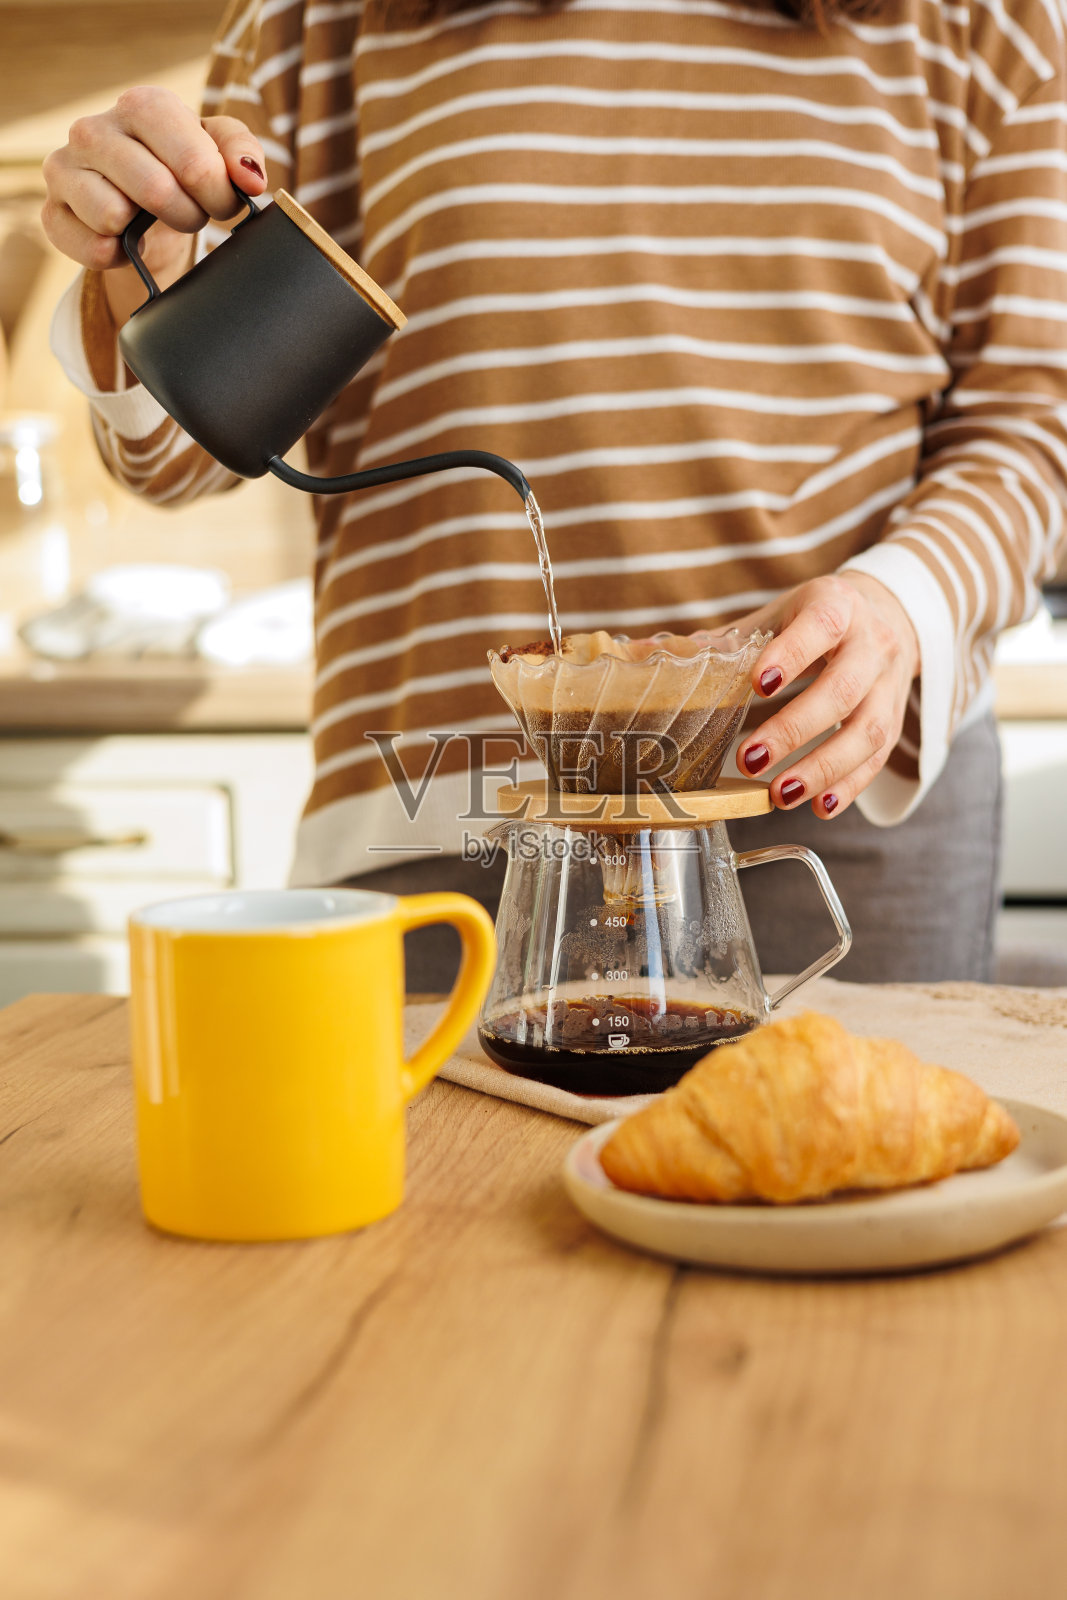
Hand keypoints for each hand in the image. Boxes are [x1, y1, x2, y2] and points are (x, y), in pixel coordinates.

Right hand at [42, 87, 266, 324]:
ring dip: (147, 233)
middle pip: (157, 191)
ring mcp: (65, 169)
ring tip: (151, 221)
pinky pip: (92, 248)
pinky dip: (118, 256)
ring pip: (113, 216)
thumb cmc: (181, 168)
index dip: (219, 195)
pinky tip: (125, 242)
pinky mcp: (52, 213)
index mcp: (142, 106)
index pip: (193, 161)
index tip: (223, 203)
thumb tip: (250, 179)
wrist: (139, 204)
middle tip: (191, 214)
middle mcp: (94, 129)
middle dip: (188, 216)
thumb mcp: (219, 150)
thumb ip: (242, 152)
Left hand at [726, 573, 919, 818]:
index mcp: (836, 606)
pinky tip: (819, 806)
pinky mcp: (894, 718)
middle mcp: (871, 644)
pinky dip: (850, 786)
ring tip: (781, 794)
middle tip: (751, 759)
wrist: (888, 614)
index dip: (792, 655)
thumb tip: (637, 652)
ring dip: (823, 768)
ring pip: (867, 730)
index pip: (820, 626)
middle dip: (796, 729)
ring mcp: (887, 684)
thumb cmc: (815, 619)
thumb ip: (722, 640)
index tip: (758, 685)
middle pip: (843, 688)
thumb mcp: (776, 615)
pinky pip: (879, 757)